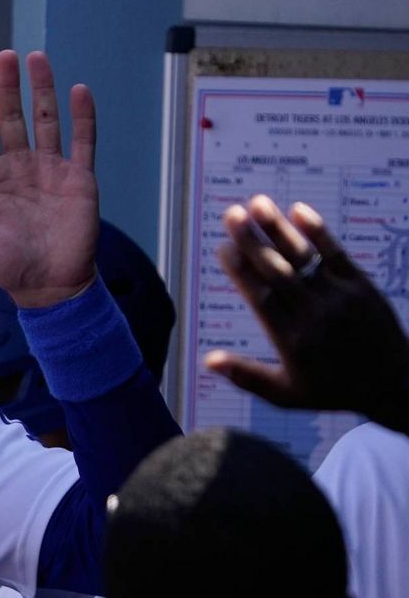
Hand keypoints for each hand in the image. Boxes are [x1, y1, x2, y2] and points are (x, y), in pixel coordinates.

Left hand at [0, 51, 98, 308]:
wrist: (48, 288)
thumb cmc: (5, 267)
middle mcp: (20, 168)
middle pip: (12, 118)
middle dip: (8, 88)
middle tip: (5, 57)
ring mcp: (51, 170)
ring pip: (46, 120)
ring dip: (43, 90)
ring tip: (36, 58)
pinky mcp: (80, 178)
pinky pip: (83, 140)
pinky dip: (82, 116)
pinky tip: (78, 90)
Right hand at [205, 195, 408, 432]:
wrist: (394, 384)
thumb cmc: (332, 391)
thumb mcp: (286, 394)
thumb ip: (246, 376)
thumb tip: (208, 360)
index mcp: (291, 340)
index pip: (260, 297)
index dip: (241, 270)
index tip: (224, 247)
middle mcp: (314, 315)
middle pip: (278, 270)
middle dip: (252, 240)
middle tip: (231, 214)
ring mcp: (340, 298)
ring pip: (304, 257)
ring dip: (279, 228)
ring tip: (258, 202)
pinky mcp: (362, 287)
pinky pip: (337, 254)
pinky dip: (318, 232)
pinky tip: (299, 210)